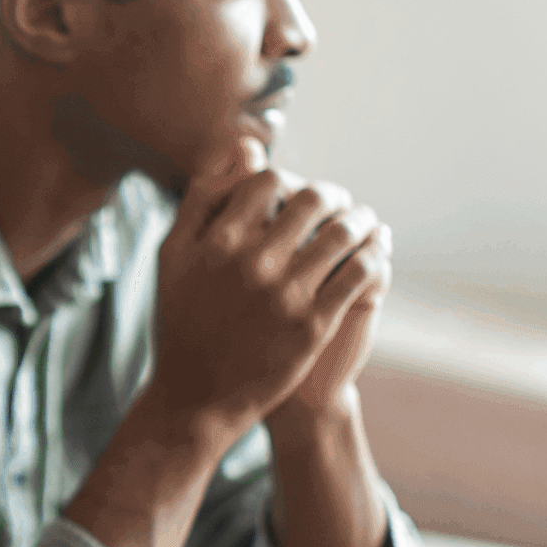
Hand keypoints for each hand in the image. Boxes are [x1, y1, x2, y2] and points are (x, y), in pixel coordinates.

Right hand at [149, 138, 390, 431]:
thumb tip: (243, 150)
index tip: (294, 191)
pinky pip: (359, 273)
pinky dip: (372, 255)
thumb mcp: (174, 257)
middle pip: (312, 200)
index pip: (268, 180)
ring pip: (343, 233)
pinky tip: (371, 255)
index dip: (287, 178)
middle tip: (338, 202)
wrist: (196, 396)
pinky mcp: (314, 324)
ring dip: (360, 220)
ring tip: (363, 222)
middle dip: (331, 195)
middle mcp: (253, 261)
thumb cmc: (183, 320)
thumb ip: (203, 199)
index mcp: (217, 240)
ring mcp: (286, 294)